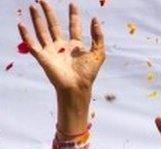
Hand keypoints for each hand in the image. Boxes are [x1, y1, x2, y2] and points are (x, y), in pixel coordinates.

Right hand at [18, 1, 104, 134]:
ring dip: (37, 19)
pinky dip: (26, 35)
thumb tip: (95, 19)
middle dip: (49, 13)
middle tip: (44, 0)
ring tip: (33, 6)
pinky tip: (21, 24)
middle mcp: (62, 47)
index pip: (73, 27)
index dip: (73, 16)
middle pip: (54, 26)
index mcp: (76, 46)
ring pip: (42, 31)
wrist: (77, 86)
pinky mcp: (43, 57)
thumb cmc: (88, 73)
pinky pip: (32, 44)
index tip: (72, 4)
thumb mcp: (97, 53)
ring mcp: (51, 51)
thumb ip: (97, 36)